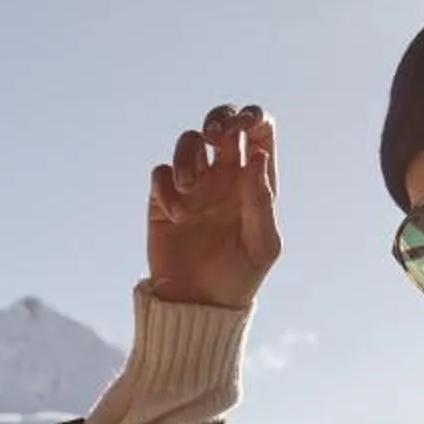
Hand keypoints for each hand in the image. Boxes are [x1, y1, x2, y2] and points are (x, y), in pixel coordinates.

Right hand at [146, 102, 280, 309]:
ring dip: (188, 155)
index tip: (243, 127)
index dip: (252, 117)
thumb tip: (257, 155)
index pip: (258, 131)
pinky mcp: (163, 200)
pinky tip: (175, 216)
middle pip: (221, 123)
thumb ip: (262, 201)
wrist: (197, 306)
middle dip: (218, 118)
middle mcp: (224, 175)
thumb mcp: (262, 244)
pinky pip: (161, 172)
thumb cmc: (239, 278)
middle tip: (215, 137)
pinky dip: (166, 187)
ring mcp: (193, 186)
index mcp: (254, 180)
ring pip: (188, 141)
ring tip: (189, 187)